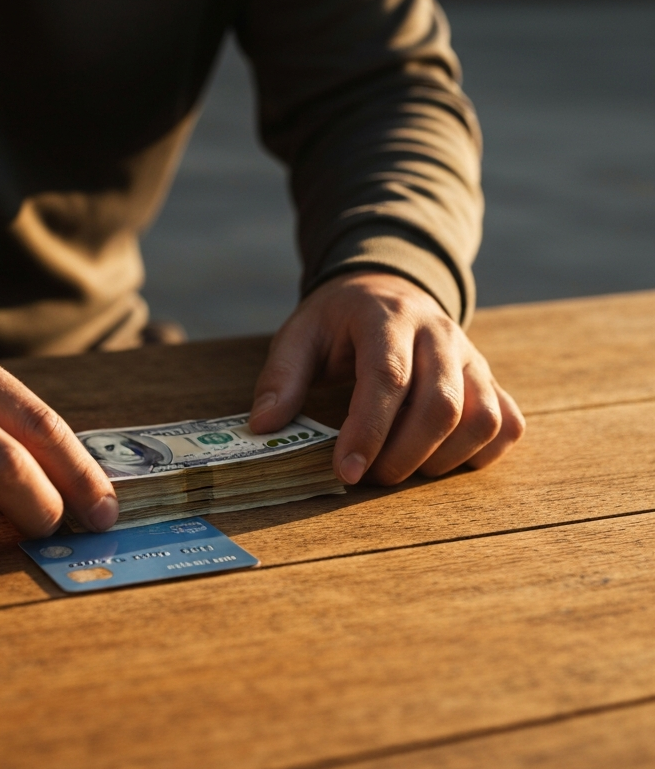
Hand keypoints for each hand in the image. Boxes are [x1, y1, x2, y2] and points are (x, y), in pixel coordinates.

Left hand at [249, 272, 524, 485]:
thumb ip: (281, 377)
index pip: (388, 378)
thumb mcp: (299, 335)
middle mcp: (440, 334)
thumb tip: (263, 426)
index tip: (346, 472)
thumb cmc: (338, 321)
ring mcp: (472, 357)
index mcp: (387, 318)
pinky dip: (479, 454)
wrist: (387, 290)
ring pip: (481, 419)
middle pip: (442, 405)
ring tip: (399, 469)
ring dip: (441, 460)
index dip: (368, 431)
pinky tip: (438, 458)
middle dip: (403, 456)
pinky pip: (506, 424)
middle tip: (368, 478)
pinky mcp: (490, 380)